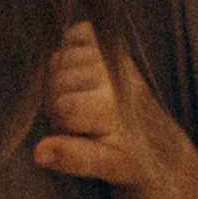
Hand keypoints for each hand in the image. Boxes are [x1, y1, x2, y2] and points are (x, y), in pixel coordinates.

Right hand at [31, 19, 171, 187]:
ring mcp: (115, 58)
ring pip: (60, 60)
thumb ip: (71, 157)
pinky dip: (73, 47)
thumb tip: (38, 152)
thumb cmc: (128, 156)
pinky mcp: (116, 47)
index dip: (62, 126)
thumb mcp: (103, 165)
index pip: (58, 106)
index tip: (82, 136)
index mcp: (109, 107)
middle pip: (56, 82)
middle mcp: (113, 77)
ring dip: (64, 81)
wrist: (160, 142)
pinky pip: (78, 33)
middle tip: (84, 121)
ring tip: (86, 101)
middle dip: (60, 104)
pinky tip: (85, 73)